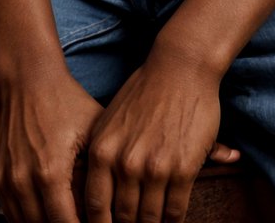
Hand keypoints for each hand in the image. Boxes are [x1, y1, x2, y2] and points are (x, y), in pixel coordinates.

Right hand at [0, 70, 101, 222]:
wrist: (28, 75)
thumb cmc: (65, 101)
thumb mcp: (92, 134)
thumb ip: (96, 176)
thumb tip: (103, 208)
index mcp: (50, 174)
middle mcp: (21, 179)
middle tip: (68, 216)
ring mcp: (0, 174)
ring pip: (15, 220)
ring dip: (31, 222)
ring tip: (48, 214)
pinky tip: (4, 220)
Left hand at [84, 46, 239, 222]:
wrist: (180, 67)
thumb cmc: (144, 91)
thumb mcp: (110, 121)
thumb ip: (103, 156)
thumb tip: (91, 196)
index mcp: (102, 150)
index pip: (94, 207)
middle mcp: (125, 163)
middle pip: (123, 218)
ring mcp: (155, 168)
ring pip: (150, 218)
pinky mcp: (184, 169)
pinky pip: (175, 211)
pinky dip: (173, 221)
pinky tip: (171, 220)